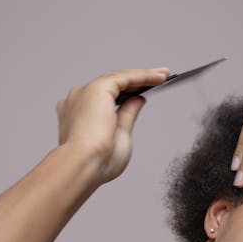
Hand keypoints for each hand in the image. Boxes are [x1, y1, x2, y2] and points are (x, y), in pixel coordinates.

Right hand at [57, 67, 169, 182]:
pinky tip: (159, 77)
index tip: (143, 94)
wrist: (84, 166)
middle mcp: (78, 100)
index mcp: (77, 114)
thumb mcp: (119, 136)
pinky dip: (144, 76)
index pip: (105, 98)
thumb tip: (138, 99)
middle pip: (112, 84)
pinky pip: (125, 77)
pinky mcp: (97, 89)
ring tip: (164, 75)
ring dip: (144, 75)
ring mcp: (85, 92)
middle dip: (137, 81)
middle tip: (160, 78)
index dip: (126, 94)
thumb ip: (127, 115)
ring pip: (119, 78)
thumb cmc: (97, 163)